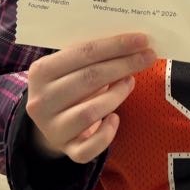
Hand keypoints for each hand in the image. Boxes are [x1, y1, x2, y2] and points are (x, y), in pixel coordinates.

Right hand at [25, 33, 155, 163]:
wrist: (52, 120)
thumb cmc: (69, 85)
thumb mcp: (71, 66)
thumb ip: (93, 56)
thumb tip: (133, 45)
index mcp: (41, 71)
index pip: (83, 53)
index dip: (115, 45)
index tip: (142, 39)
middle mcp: (41, 101)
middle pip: (88, 79)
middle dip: (123, 65)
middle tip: (148, 57)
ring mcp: (52, 128)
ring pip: (90, 112)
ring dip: (117, 94)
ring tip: (130, 82)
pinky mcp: (66, 150)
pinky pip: (89, 148)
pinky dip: (106, 134)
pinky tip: (115, 119)